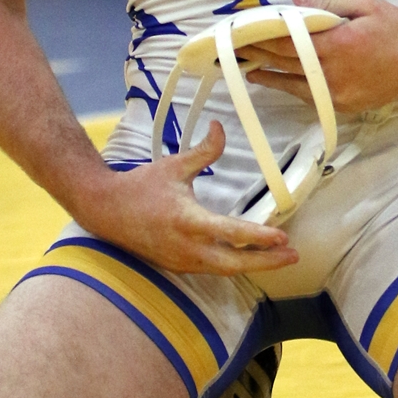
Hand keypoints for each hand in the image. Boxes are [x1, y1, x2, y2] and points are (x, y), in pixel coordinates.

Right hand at [83, 121, 298, 275]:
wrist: (105, 211)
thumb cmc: (141, 186)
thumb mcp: (174, 166)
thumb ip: (203, 151)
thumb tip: (220, 127)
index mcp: (187, 221)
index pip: (229, 233)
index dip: (257, 237)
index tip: (281, 237)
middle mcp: (186, 247)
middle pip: (234, 263)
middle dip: (266, 261)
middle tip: (292, 255)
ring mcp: (182, 261)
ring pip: (225, 269)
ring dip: (253, 265)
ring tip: (280, 258)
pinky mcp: (178, 266)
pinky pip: (212, 269)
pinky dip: (233, 265)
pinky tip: (250, 259)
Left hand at [237, 0, 397, 114]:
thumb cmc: (397, 26)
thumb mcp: (364, 5)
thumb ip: (326, 5)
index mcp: (336, 46)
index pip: (287, 41)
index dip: (261, 36)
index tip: (240, 30)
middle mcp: (334, 75)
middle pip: (285, 64)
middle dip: (257, 55)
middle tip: (232, 50)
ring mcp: (339, 94)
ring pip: (293, 85)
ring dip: (268, 76)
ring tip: (245, 69)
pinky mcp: (345, 106)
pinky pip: (310, 97)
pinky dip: (290, 87)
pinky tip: (276, 81)